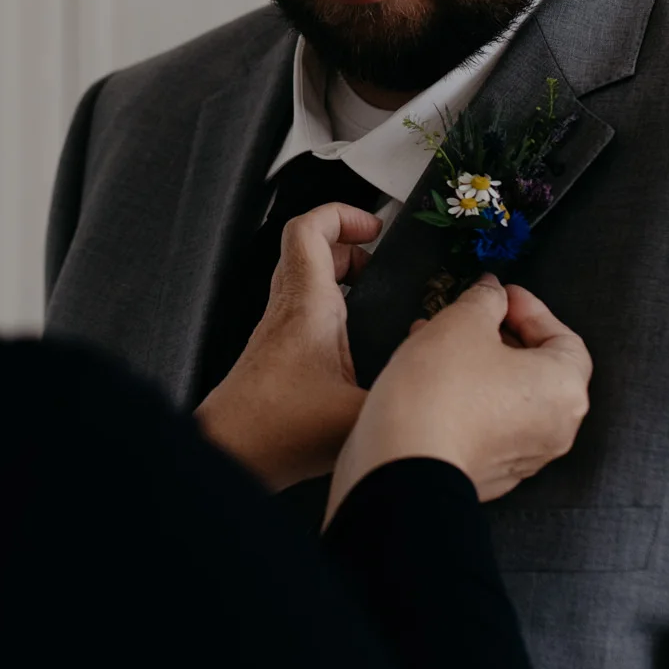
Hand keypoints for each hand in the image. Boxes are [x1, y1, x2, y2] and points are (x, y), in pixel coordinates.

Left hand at [195, 203, 380, 490]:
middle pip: (309, 251)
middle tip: (379, 264)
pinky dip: (332, 312)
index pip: (309, 229)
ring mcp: (279, 333)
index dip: (342, 214)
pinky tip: (357, 345)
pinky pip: (304, 313)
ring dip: (339, 279)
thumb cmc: (273, 431)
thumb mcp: (359, 414)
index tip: (374, 227)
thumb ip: (404, 395)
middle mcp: (288, 311)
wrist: (230, 454)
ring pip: (305, 282)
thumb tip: (439, 387)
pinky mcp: (278, 357)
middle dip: (350, 249)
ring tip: (373, 297)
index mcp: (307, 306)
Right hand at [325, 274, 591, 522]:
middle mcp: (555, 428)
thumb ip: (485, 300)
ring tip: (438, 342)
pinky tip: (431, 380)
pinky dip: (469, 398)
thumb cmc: (441, 391)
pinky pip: (488, 425)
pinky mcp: (491, 474)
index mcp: (564, 389)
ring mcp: (523, 457)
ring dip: (479, 365)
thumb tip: (493, 294)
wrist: (404, 465)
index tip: (501, 295)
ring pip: (508, 397)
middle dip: (500, 336)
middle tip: (469, 316)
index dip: (531, 310)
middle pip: (537, 369)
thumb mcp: (462, 323)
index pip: (564, 338)